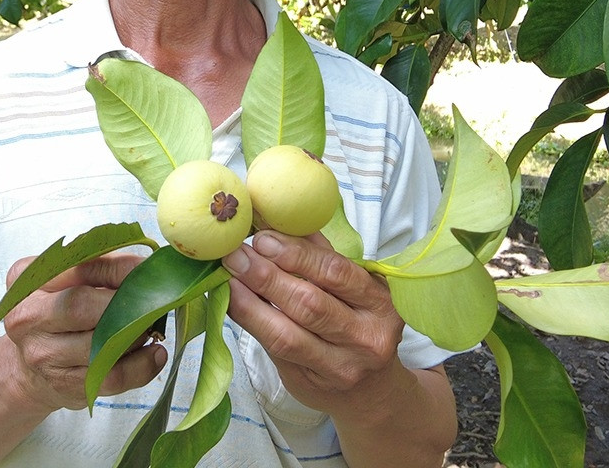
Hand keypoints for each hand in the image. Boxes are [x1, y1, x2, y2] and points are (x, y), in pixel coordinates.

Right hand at [1, 252, 167, 411]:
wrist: (30, 368)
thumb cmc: (57, 314)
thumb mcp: (68, 281)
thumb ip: (102, 267)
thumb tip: (145, 267)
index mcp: (29, 282)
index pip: (77, 269)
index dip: (118, 269)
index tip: (147, 269)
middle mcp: (27, 318)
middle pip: (81, 306)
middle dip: (124, 303)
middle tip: (153, 301)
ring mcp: (43, 356)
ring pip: (98, 345)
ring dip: (137, 336)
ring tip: (153, 327)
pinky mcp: (65, 386)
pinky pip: (110, 377)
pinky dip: (141, 367)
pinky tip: (155, 354)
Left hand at [222, 230, 405, 414]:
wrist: (368, 389)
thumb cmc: (356, 323)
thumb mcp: (354, 288)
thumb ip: (322, 256)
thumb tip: (279, 219)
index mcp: (380, 303)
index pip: (336, 273)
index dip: (296, 255)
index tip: (263, 238)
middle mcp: (366, 338)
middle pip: (309, 304)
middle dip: (267, 276)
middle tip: (236, 255)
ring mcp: (340, 367)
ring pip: (287, 334)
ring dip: (251, 302)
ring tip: (229, 278)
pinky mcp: (311, 385)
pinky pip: (274, 352)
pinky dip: (251, 325)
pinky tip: (235, 304)